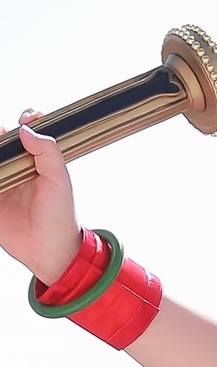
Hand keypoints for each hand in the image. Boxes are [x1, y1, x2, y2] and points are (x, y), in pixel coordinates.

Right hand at [0, 110, 81, 282]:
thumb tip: (28, 129)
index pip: (28, 131)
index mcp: (37, 160)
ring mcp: (2, 181)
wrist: (49, 248)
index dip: (26, 120)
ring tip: (0, 158)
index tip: (24, 118)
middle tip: (1, 135)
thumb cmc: (60, 215)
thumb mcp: (60, 179)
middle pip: (1, 141)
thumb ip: (48, 152)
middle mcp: (17, 167)